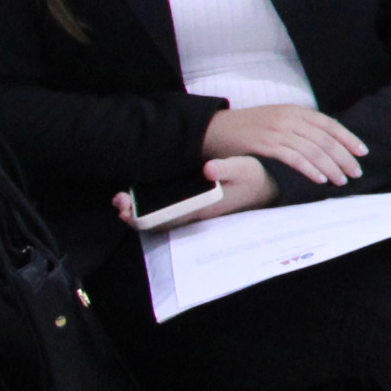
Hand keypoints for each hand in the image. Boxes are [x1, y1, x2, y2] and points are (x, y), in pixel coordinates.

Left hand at [111, 154, 278, 228]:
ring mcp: (194, 212)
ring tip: (123, 198)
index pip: (165, 219)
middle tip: (118, 200)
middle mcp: (195, 214)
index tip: (124, 206)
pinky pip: (167, 212)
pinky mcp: (196, 206)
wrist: (272, 186)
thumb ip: (227, 169)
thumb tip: (208, 168)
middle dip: (134, 214)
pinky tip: (141, 197)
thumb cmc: (257, 178)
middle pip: (157, 222)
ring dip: (139, 211)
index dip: (140, 216)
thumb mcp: (246, 169)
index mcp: (202, 208)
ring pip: (160, 219)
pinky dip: (150, 208)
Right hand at [204, 101, 368, 187]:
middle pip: (325, 139)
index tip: (362, 153)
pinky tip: (320, 178)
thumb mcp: (277, 119)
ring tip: (341, 181)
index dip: (348, 138)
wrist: (213, 128)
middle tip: (356, 173)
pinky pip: (293, 157)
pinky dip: (310, 168)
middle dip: (344, 157)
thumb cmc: (248, 127)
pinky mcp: (264, 144)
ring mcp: (277, 130)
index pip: (329, 124)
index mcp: (295, 110)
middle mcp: (289, 118)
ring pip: (313, 149)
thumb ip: (299, 127)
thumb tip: (325, 143)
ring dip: (330, 167)